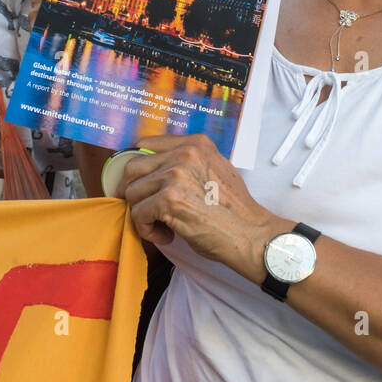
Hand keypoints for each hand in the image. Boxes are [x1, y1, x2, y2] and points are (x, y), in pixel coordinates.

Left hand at [116, 134, 285, 282]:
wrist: (250, 234)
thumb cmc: (233, 210)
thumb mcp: (214, 170)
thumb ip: (187, 163)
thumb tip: (153, 170)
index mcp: (195, 144)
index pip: (144, 145)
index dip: (136, 168)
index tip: (137, 185)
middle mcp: (184, 154)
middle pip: (133, 168)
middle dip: (133, 192)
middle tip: (145, 210)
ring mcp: (176, 175)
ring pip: (132, 192)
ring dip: (142, 214)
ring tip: (163, 227)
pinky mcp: (169, 200)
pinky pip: (138, 214)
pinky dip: (147, 230)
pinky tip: (166, 236)